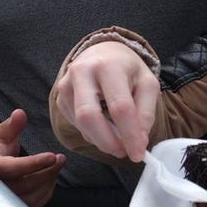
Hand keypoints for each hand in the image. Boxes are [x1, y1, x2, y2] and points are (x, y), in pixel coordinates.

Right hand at [0, 108, 65, 206]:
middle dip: (47, 172)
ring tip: (57, 166)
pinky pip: (34, 204)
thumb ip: (12, 125)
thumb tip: (20, 114)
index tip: (51, 157)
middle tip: (60, 159)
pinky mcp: (14, 206)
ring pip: (32, 197)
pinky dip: (46, 193)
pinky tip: (51, 179)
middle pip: (26, 184)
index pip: (14, 168)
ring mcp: (3, 199)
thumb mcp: (1, 134)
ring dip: (49, 182)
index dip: (34, 164)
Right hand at [53, 41, 159, 161]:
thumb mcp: (147, 84)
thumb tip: (138, 142)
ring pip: (81, 124)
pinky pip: (76, 124)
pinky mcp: (60, 98)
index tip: (139, 154)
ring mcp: (66, 85)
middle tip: (124, 152)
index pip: (119, 106)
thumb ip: (146, 113)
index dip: (129, 134)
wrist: (102, 53)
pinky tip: (105, 128)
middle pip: (89, 116)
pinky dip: (93, 133)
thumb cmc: (127, 69)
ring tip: (119, 139)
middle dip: (108, 142)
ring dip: (102, 140)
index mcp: (108, 65)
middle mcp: (82, 72)